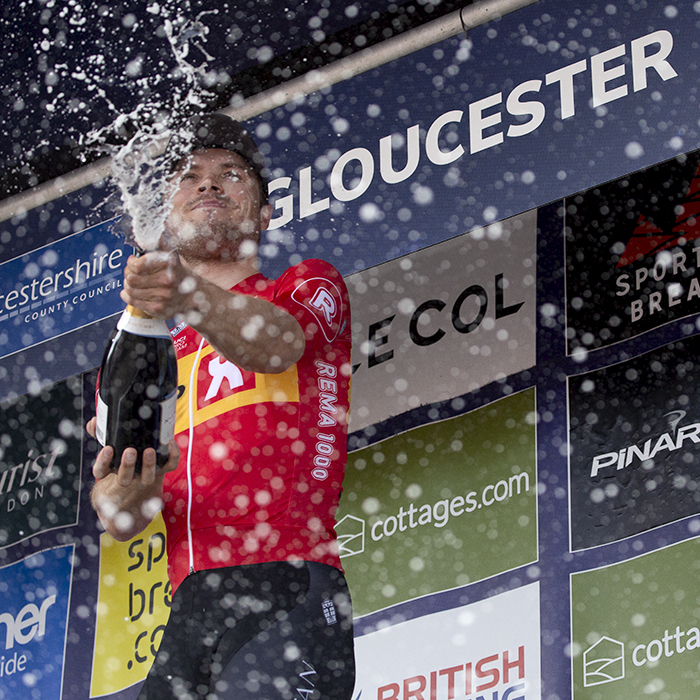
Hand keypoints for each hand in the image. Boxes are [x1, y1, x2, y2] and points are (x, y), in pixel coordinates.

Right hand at [88, 417, 179, 540]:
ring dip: (149, 465)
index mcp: (111, 469)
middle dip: (127, 466)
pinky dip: (172, 455)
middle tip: (130, 451)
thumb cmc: (122, 450)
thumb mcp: (109, 442)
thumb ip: (99, 432)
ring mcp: (146, 474)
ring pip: (147, 477)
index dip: (103, 462)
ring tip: (149, 450)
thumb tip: (93, 422)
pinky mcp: (163, 469)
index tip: (108, 449)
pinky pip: (170, 466)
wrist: (142, 465)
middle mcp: (128, 476)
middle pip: (124, 479)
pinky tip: (170, 443)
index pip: (101, 471)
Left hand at [120, 251, 196, 318]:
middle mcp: (167, 280)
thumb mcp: (171, 258)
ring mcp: (163, 296)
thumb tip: (147, 239)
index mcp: (169, 264)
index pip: (138, 265)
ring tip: (132, 283)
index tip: (132, 262)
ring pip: (130, 290)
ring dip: (128, 286)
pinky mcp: (158, 308)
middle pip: (131, 278)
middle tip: (131, 273)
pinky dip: (127, 296)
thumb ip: (158, 247)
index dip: (131, 263)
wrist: (192, 296)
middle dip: (128, 274)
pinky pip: (133, 301)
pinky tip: (130, 293)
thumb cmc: (177, 275)